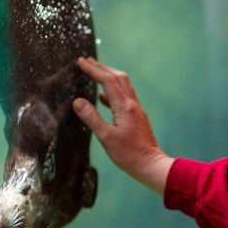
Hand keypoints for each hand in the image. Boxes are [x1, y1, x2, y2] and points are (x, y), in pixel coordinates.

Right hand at [73, 57, 173, 194]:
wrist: (151, 165)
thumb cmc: (128, 154)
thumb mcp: (106, 137)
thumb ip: (92, 118)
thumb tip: (77, 101)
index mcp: (124, 107)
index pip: (108, 81)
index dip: (93, 69)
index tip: (81, 61)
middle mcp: (132, 104)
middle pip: (118, 77)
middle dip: (102, 68)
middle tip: (87, 61)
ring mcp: (135, 110)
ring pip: (123, 86)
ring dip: (109, 77)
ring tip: (94, 73)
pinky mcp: (136, 117)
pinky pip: (123, 97)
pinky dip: (112, 92)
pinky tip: (103, 98)